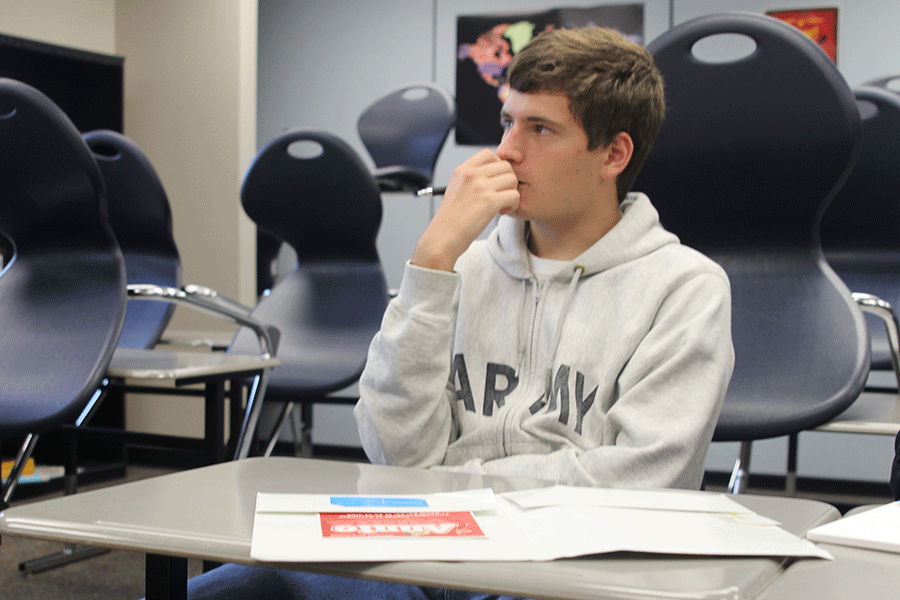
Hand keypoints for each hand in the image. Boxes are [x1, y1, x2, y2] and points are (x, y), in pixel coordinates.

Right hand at [411, 149, 518, 270]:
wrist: (442, 238)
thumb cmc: (449, 220)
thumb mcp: (455, 190)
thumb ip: (471, 179)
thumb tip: (492, 175)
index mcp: (462, 170)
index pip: (489, 153)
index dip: (498, 166)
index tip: (496, 181)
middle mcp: (471, 175)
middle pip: (505, 166)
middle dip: (508, 181)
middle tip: (501, 195)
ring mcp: (480, 187)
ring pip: (512, 179)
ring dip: (512, 193)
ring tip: (502, 205)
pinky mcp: (489, 202)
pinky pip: (514, 195)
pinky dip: (513, 205)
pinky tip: (501, 212)